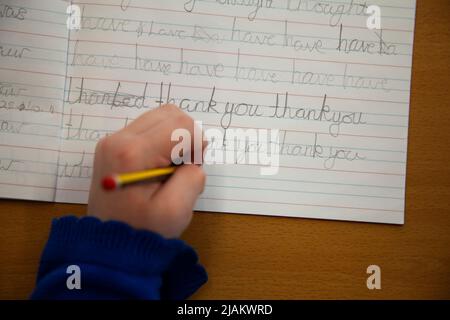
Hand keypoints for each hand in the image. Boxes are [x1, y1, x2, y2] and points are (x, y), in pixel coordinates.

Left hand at [87, 104, 205, 237]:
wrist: (109, 246)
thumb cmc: (143, 230)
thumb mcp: (176, 211)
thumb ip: (192, 177)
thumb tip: (192, 160)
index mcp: (134, 152)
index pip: (180, 124)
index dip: (196, 142)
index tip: (193, 167)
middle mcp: (119, 138)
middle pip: (169, 114)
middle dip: (186, 136)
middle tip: (185, 166)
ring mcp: (112, 141)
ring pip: (158, 118)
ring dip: (174, 138)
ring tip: (171, 167)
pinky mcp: (112, 146)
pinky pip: (147, 129)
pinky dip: (162, 142)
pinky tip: (159, 166)